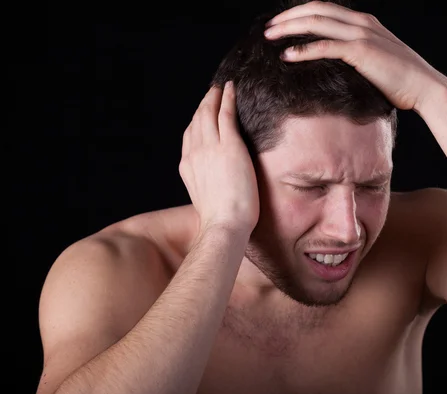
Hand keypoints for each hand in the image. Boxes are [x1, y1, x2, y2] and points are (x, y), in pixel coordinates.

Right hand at [179, 82, 259, 233]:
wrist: (224, 225)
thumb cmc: (221, 221)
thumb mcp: (205, 200)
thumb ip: (206, 185)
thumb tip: (215, 183)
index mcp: (187, 167)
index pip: (190, 137)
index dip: (196, 121)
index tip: (202, 113)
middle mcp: (195, 153)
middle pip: (196, 121)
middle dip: (204, 104)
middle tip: (212, 92)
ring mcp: (210, 148)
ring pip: (209, 113)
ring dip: (214, 96)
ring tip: (220, 87)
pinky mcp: (229, 145)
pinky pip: (226, 114)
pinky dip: (227, 98)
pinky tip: (231, 88)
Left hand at [264, 1, 446, 110]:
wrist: (425, 88)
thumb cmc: (402, 81)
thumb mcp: (377, 60)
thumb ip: (357, 55)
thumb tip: (337, 65)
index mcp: (364, 22)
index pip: (324, 8)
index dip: (299, 12)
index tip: (281, 23)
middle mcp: (361, 23)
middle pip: (315, 10)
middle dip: (288, 16)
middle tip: (268, 28)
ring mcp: (361, 35)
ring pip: (316, 23)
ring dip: (289, 28)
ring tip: (269, 36)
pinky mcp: (361, 52)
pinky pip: (325, 47)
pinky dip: (303, 50)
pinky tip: (286, 56)